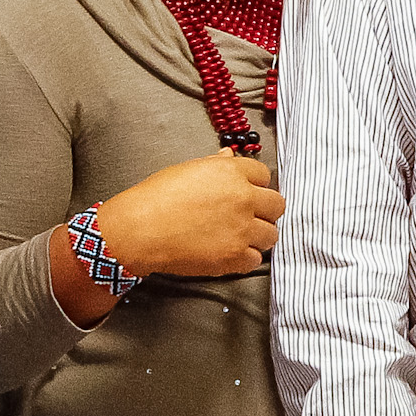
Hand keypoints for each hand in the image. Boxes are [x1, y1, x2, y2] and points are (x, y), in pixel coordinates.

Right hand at [93, 151, 284, 278]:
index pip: (264, 175)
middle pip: (277, 205)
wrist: (138, 229)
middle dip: (265, 211)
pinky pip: (255, 259)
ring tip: (238, 237)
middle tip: (249, 217)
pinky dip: (244, 259)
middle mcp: (243, 198)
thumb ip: (216, 165)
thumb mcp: (187, 170)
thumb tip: (228, 156)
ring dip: (258, 236)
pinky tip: (229, 253)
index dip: (255, 185)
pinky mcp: (233, 255)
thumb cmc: (156, 198)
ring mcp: (241, 228)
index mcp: (232, 172)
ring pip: (271, 234)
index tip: (248, 194)